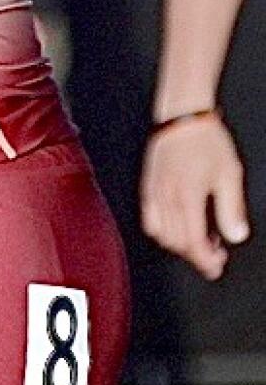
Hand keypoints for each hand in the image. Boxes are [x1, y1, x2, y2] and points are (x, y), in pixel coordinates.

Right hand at [141, 113, 249, 279]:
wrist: (182, 117)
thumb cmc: (207, 141)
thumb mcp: (230, 174)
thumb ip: (232, 208)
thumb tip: (236, 236)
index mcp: (188, 197)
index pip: (194, 242)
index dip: (205, 260)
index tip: (216, 267)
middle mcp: (167, 198)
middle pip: (177, 242)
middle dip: (195, 255)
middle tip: (214, 256)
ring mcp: (154, 193)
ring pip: (161, 234)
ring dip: (179, 245)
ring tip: (198, 241)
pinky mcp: (148, 187)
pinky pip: (149, 220)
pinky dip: (162, 231)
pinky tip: (177, 226)